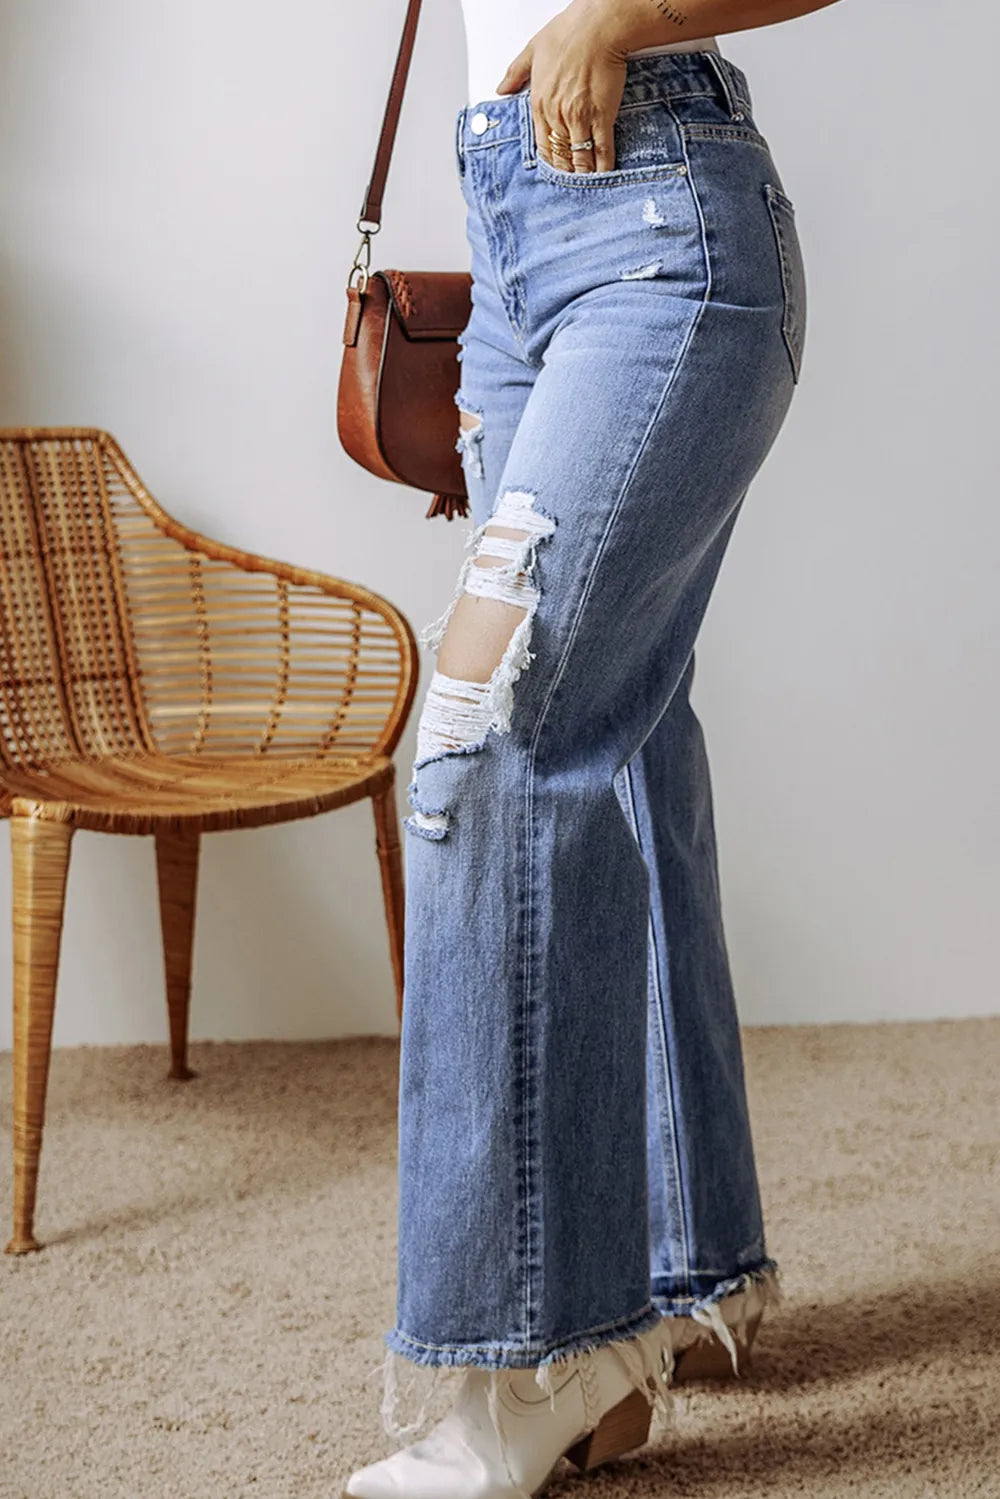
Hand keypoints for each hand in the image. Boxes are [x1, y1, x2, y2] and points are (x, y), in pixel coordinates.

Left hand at [495, 0, 632, 173]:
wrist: (598, 28)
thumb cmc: (568, 32)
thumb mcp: (532, 49)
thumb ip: (515, 72)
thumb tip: (501, 88)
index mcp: (539, 103)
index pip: (541, 143)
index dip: (549, 159)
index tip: (554, 169)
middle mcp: (557, 115)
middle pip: (559, 154)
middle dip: (565, 170)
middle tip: (571, 180)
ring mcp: (579, 118)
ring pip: (578, 156)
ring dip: (582, 172)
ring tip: (586, 182)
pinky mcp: (602, 116)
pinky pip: (601, 149)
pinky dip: (602, 164)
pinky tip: (603, 174)